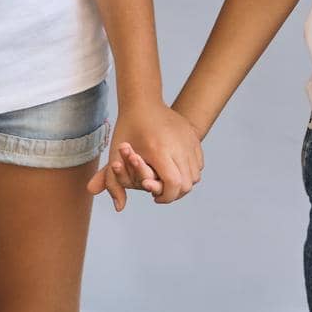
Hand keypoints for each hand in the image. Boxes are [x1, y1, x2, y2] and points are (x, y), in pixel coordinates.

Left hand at [87, 101, 201, 208]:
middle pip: (187, 184)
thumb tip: (118, 208)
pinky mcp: (194, 137)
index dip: (166, 197)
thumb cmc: (127, 129)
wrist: (143, 102)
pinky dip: (190, 171)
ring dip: (183, 183)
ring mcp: (189, 140)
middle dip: (174, 193)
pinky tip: (175, 169)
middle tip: (161, 193)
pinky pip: (198, 163)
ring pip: (195, 175)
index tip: (154, 198)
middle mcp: (178, 145)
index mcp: (159, 150)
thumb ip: (113, 184)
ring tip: (168, 181)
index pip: (173, 184)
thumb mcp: (115, 156)